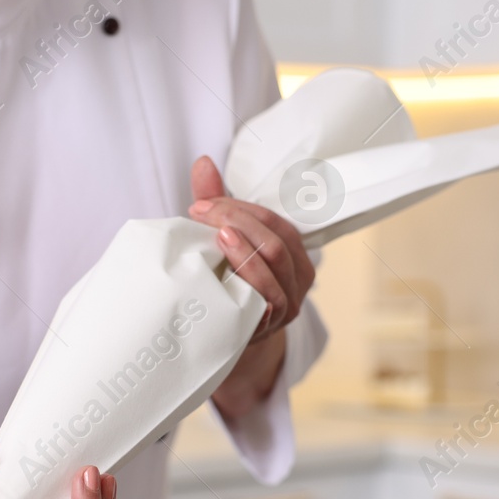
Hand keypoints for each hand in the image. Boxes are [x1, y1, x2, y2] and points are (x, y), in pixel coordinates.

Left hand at [187, 155, 314, 343]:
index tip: (202, 203)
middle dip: (238, 221)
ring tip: (218, 235)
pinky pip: (265, 298)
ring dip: (243, 249)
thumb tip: (203, 162)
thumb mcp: (222, 238)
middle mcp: (298, 277)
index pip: (274, 222)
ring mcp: (287, 304)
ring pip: (273, 267)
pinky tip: (223, 270)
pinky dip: (247, 278)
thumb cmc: (227, 281)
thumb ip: (216, 202)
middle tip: (201, 214)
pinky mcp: (270, 324)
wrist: (226, 335)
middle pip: (275, 241)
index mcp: (292, 251)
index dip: (239, 208)